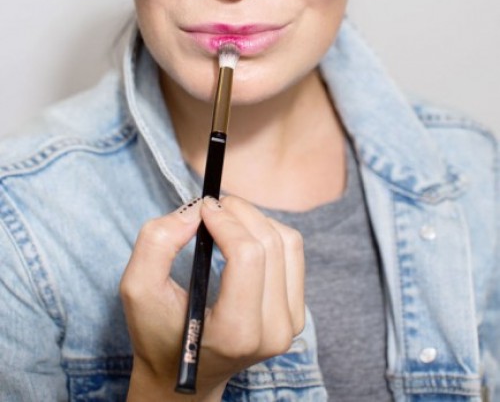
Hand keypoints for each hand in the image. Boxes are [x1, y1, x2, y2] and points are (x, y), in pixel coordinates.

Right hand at [120, 195, 304, 400]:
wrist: (185, 377)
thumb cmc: (159, 332)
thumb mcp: (137, 289)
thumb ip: (157, 242)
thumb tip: (196, 210)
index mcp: (235, 332)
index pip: (248, 255)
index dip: (227, 220)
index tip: (203, 207)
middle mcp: (272, 332)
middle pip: (269, 243)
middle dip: (239, 212)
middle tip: (212, 206)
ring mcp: (290, 324)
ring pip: (287, 242)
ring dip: (255, 218)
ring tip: (226, 217)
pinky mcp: (296, 314)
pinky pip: (294, 253)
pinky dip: (269, 232)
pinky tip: (244, 235)